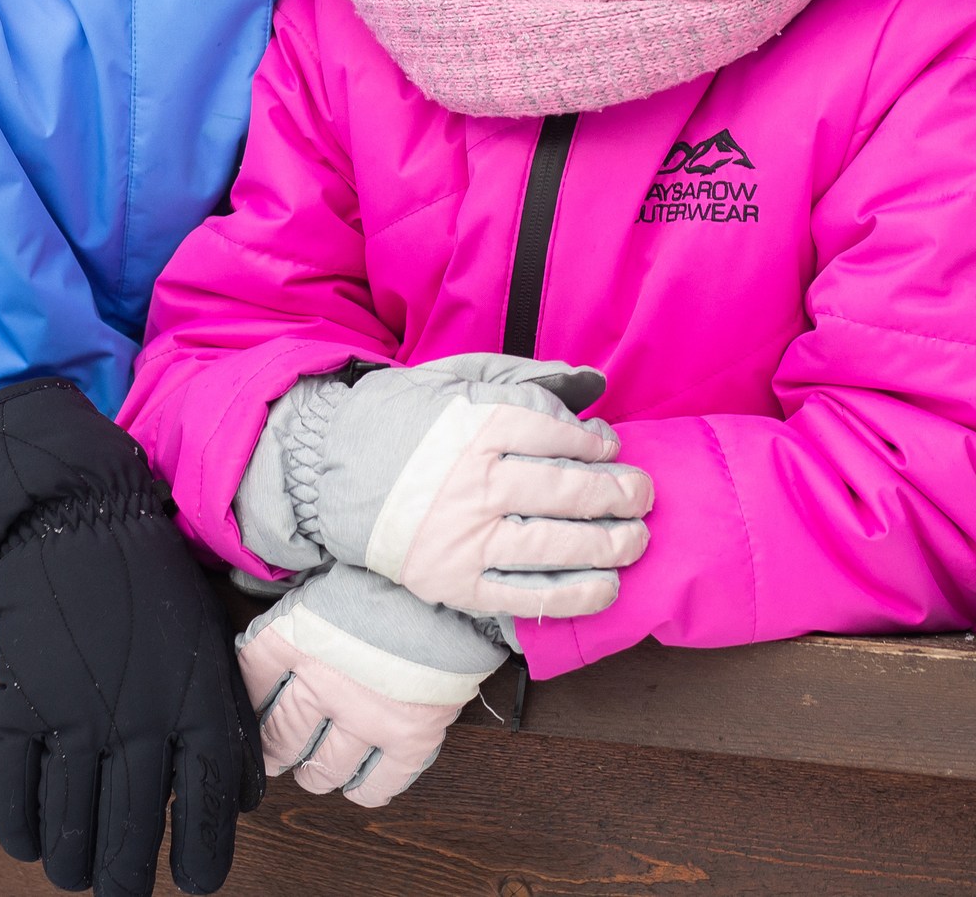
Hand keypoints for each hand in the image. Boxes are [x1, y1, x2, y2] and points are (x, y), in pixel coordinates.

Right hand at [0, 379, 263, 896]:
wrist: (83, 519)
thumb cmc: (157, 586)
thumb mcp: (212, 646)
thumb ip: (230, 721)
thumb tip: (246, 800)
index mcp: (197, 702)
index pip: (206, 804)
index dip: (201, 855)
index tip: (195, 885)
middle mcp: (140, 716)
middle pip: (131, 827)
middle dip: (126, 878)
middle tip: (123, 894)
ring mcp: (76, 708)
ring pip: (70, 817)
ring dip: (71, 861)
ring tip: (76, 874)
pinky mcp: (22, 695)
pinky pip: (13, 781)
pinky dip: (18, 822)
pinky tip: (28, 841)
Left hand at [238, 563, 507, 806]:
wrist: (459, 575)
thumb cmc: (392, 571)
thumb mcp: (327, 572)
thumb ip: (295, 606)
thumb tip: (263, 604)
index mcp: (295, 637)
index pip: (250, 684)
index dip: (249, 701)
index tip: (255, 709)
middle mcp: (322, 682)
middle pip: (278, 737)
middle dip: (274, 750)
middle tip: (279, 752)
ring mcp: (365, 715)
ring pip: (321, 771)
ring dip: (315, 773)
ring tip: (319, 767)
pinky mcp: (409, 737)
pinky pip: (375, 786)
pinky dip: (363, 788)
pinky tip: (361, 778)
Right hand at [292, 353, 654, 617]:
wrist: (333, 473)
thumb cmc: (403, 422)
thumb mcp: (455, 379)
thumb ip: (523, 379)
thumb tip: (592, 384)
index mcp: (474, 425)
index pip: (557, 432)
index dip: (595, 441)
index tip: (610, 446)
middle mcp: (473, 483)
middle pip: (568, 490)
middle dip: (619, 494)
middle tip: (642, 494)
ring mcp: (464, 538)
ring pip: (557, 546)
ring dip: (610, 544)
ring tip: (635, 539)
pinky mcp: (455, 583)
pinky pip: (526, 595)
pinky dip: (573, 594)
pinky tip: (606, 586)